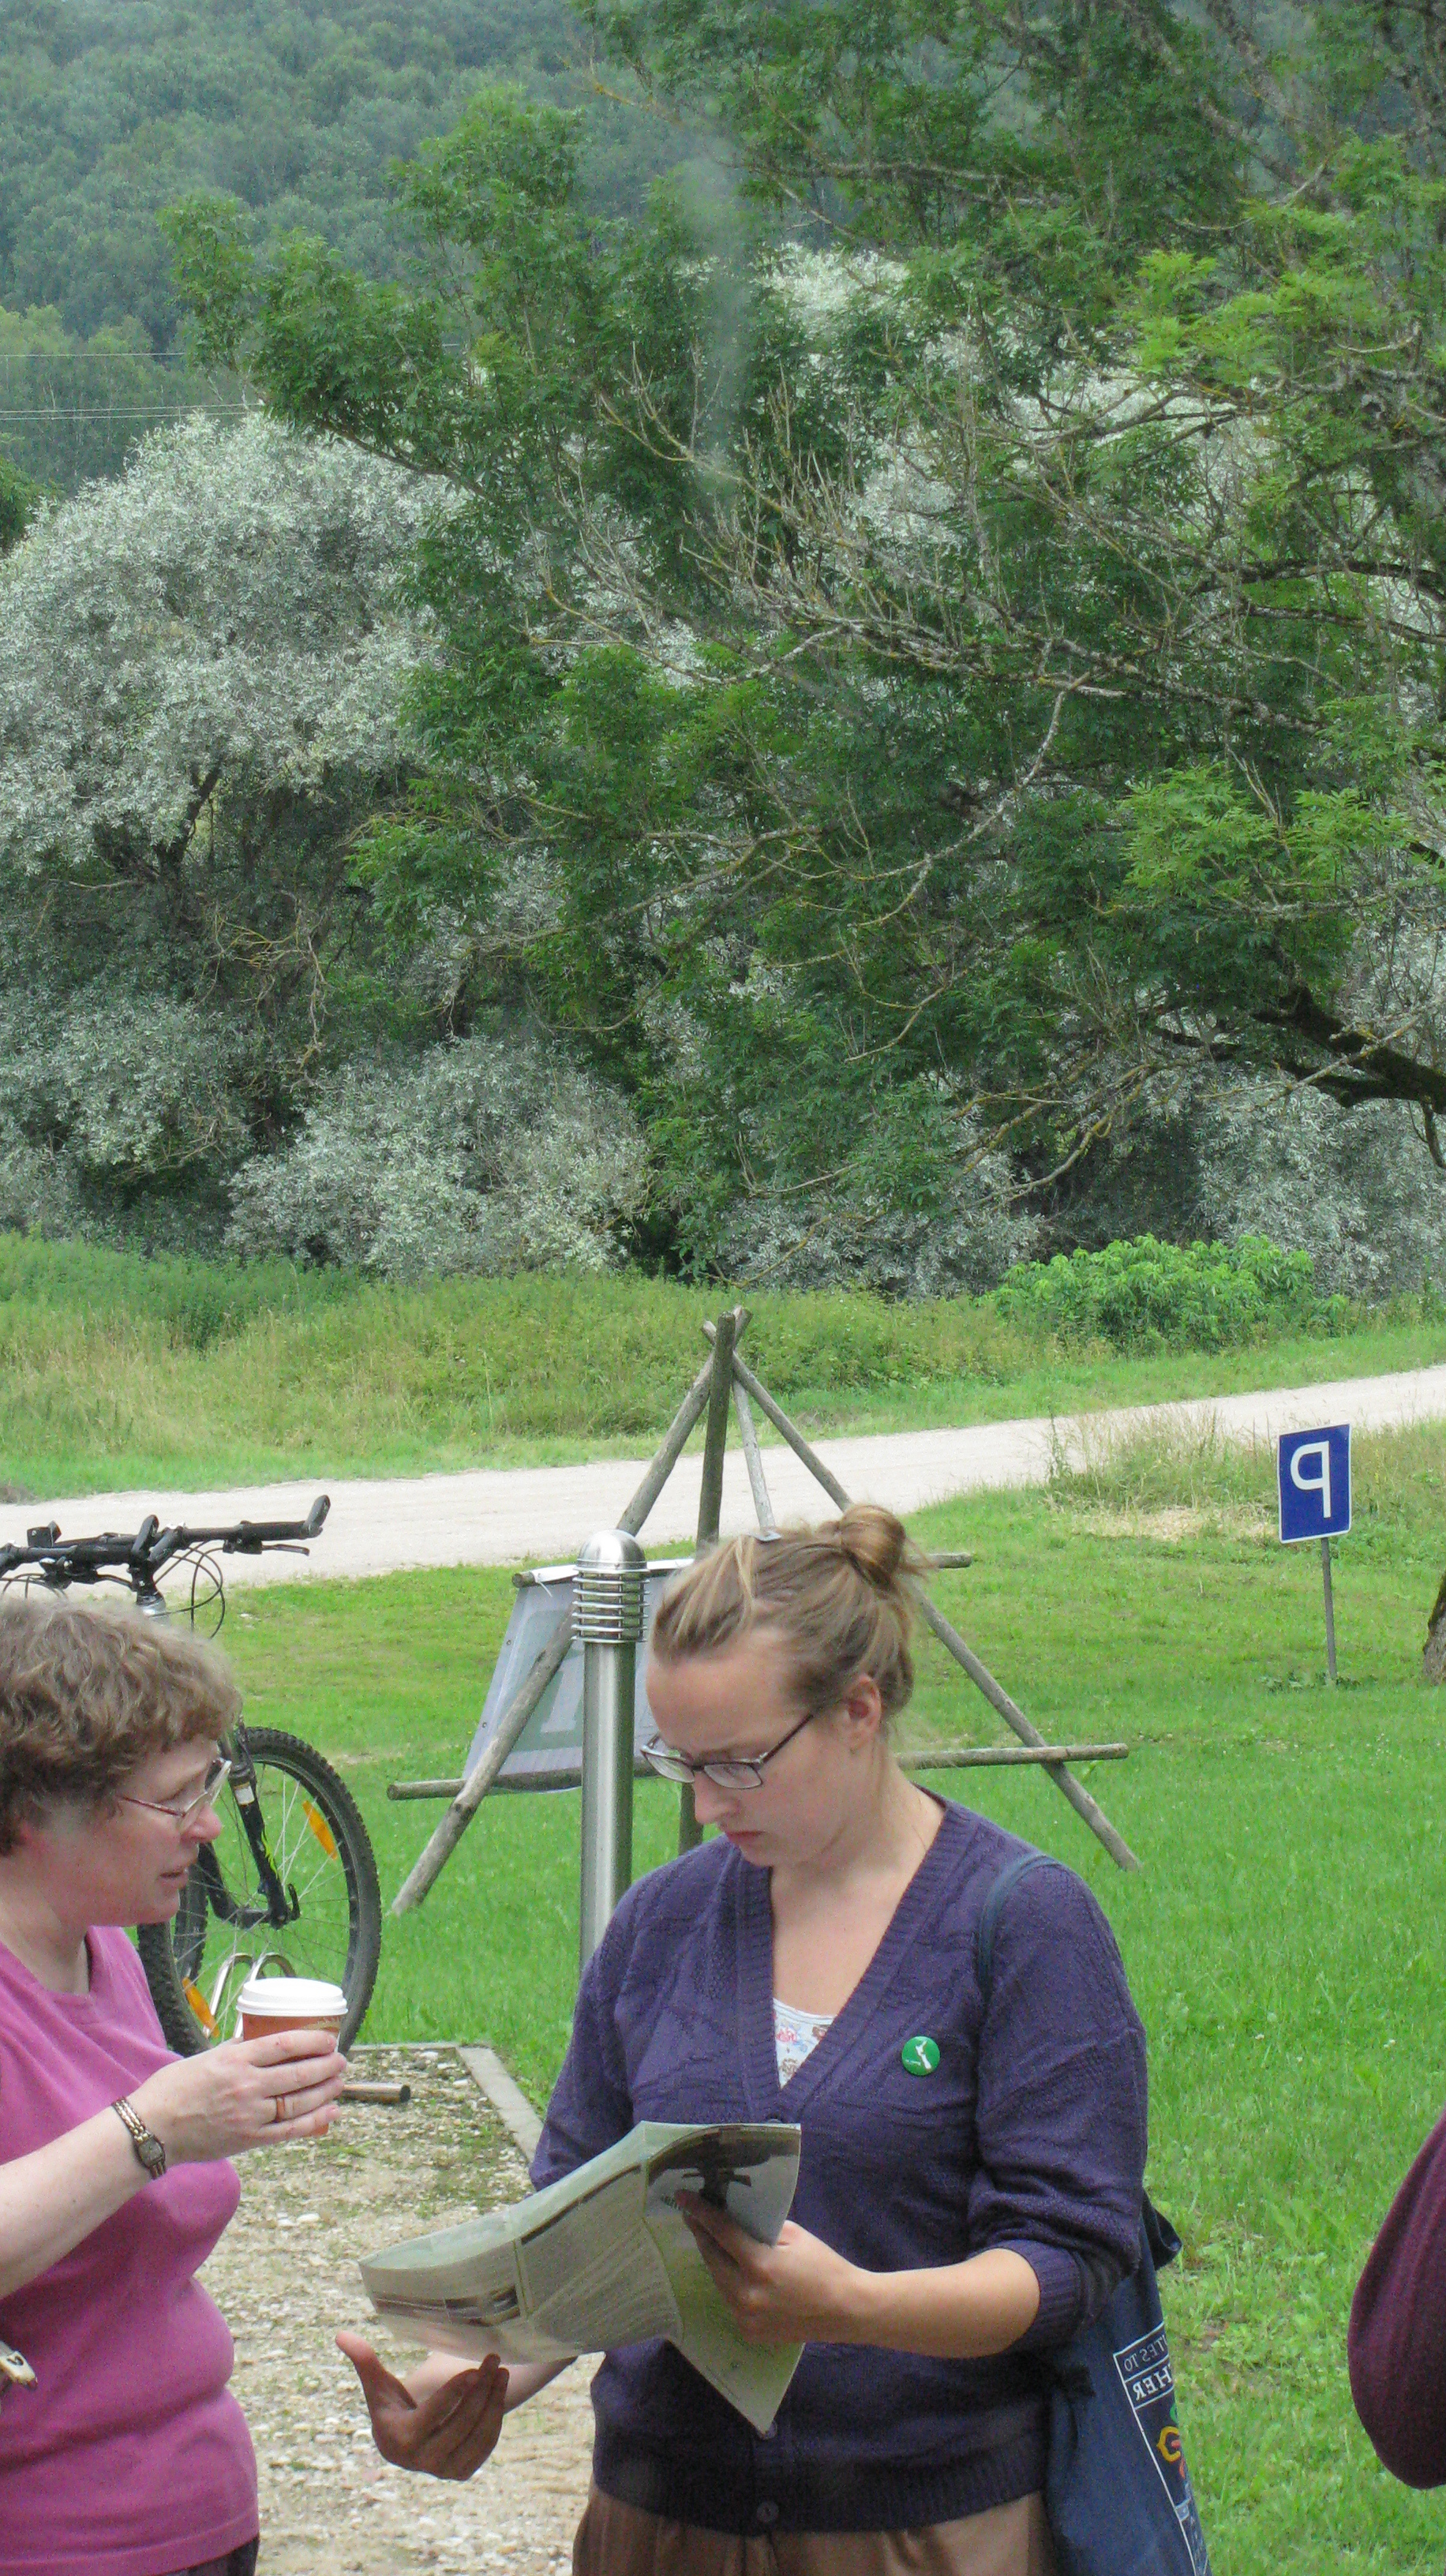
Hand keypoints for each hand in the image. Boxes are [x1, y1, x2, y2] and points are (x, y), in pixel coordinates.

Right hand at [131, 2028, 346, 2160]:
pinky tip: (330, 2113)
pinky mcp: (248, 2140)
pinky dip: (314, 2122)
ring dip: (325, 2091)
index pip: (285, 2044)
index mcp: (235, 2060)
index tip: (330, 2037)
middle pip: (298, 2073)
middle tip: (341, 2059)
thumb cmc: (173, 2089)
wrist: (152, 2129)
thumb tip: (264, 2037)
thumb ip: (237, 2048)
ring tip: (339, 2082)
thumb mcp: (205, 2057)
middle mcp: (246, 2086)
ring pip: (299, 2102)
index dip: (314, 2040)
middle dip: (326, 2065)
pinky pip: (289, 2131)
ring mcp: (249, 2115)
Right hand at [336, 2333, 508, 2478]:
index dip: (454, 2393)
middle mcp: (422, 2461)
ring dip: (493, 2402)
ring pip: (477, 2436)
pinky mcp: (461, 2472)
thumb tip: (340, 2334)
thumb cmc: (391, 2406)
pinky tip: (499, 2391)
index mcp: (400, 2439)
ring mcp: (443, 2470)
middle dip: (480, 2391)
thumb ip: (364, 2361)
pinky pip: (485, 2446)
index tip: (474, 2370)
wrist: (403, 2443)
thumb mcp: (377, 2386)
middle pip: (460, 2424)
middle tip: (494, 2360)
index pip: (434, 2415)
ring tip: (501, 2371)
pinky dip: (495, 2418)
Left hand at [677, 2194, 868, 2344]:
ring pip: (719, 2281)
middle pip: (712, 2258)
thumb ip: (760, 2229)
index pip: (720, 2232)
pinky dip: (731, 2284)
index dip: (700, 2212)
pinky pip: (731, 2300)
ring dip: (715, 2260)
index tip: (682, 2197)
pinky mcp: (749, 2332)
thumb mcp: (794, 2236)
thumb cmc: (823, 2266)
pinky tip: (736, 2272)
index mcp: (759, 2265)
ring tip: (713, 2240)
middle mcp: (746, 2294)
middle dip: (702, 2235)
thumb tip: (733, 2219)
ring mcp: (745, 2318)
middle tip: (693, 2216)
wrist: (846, 2310)